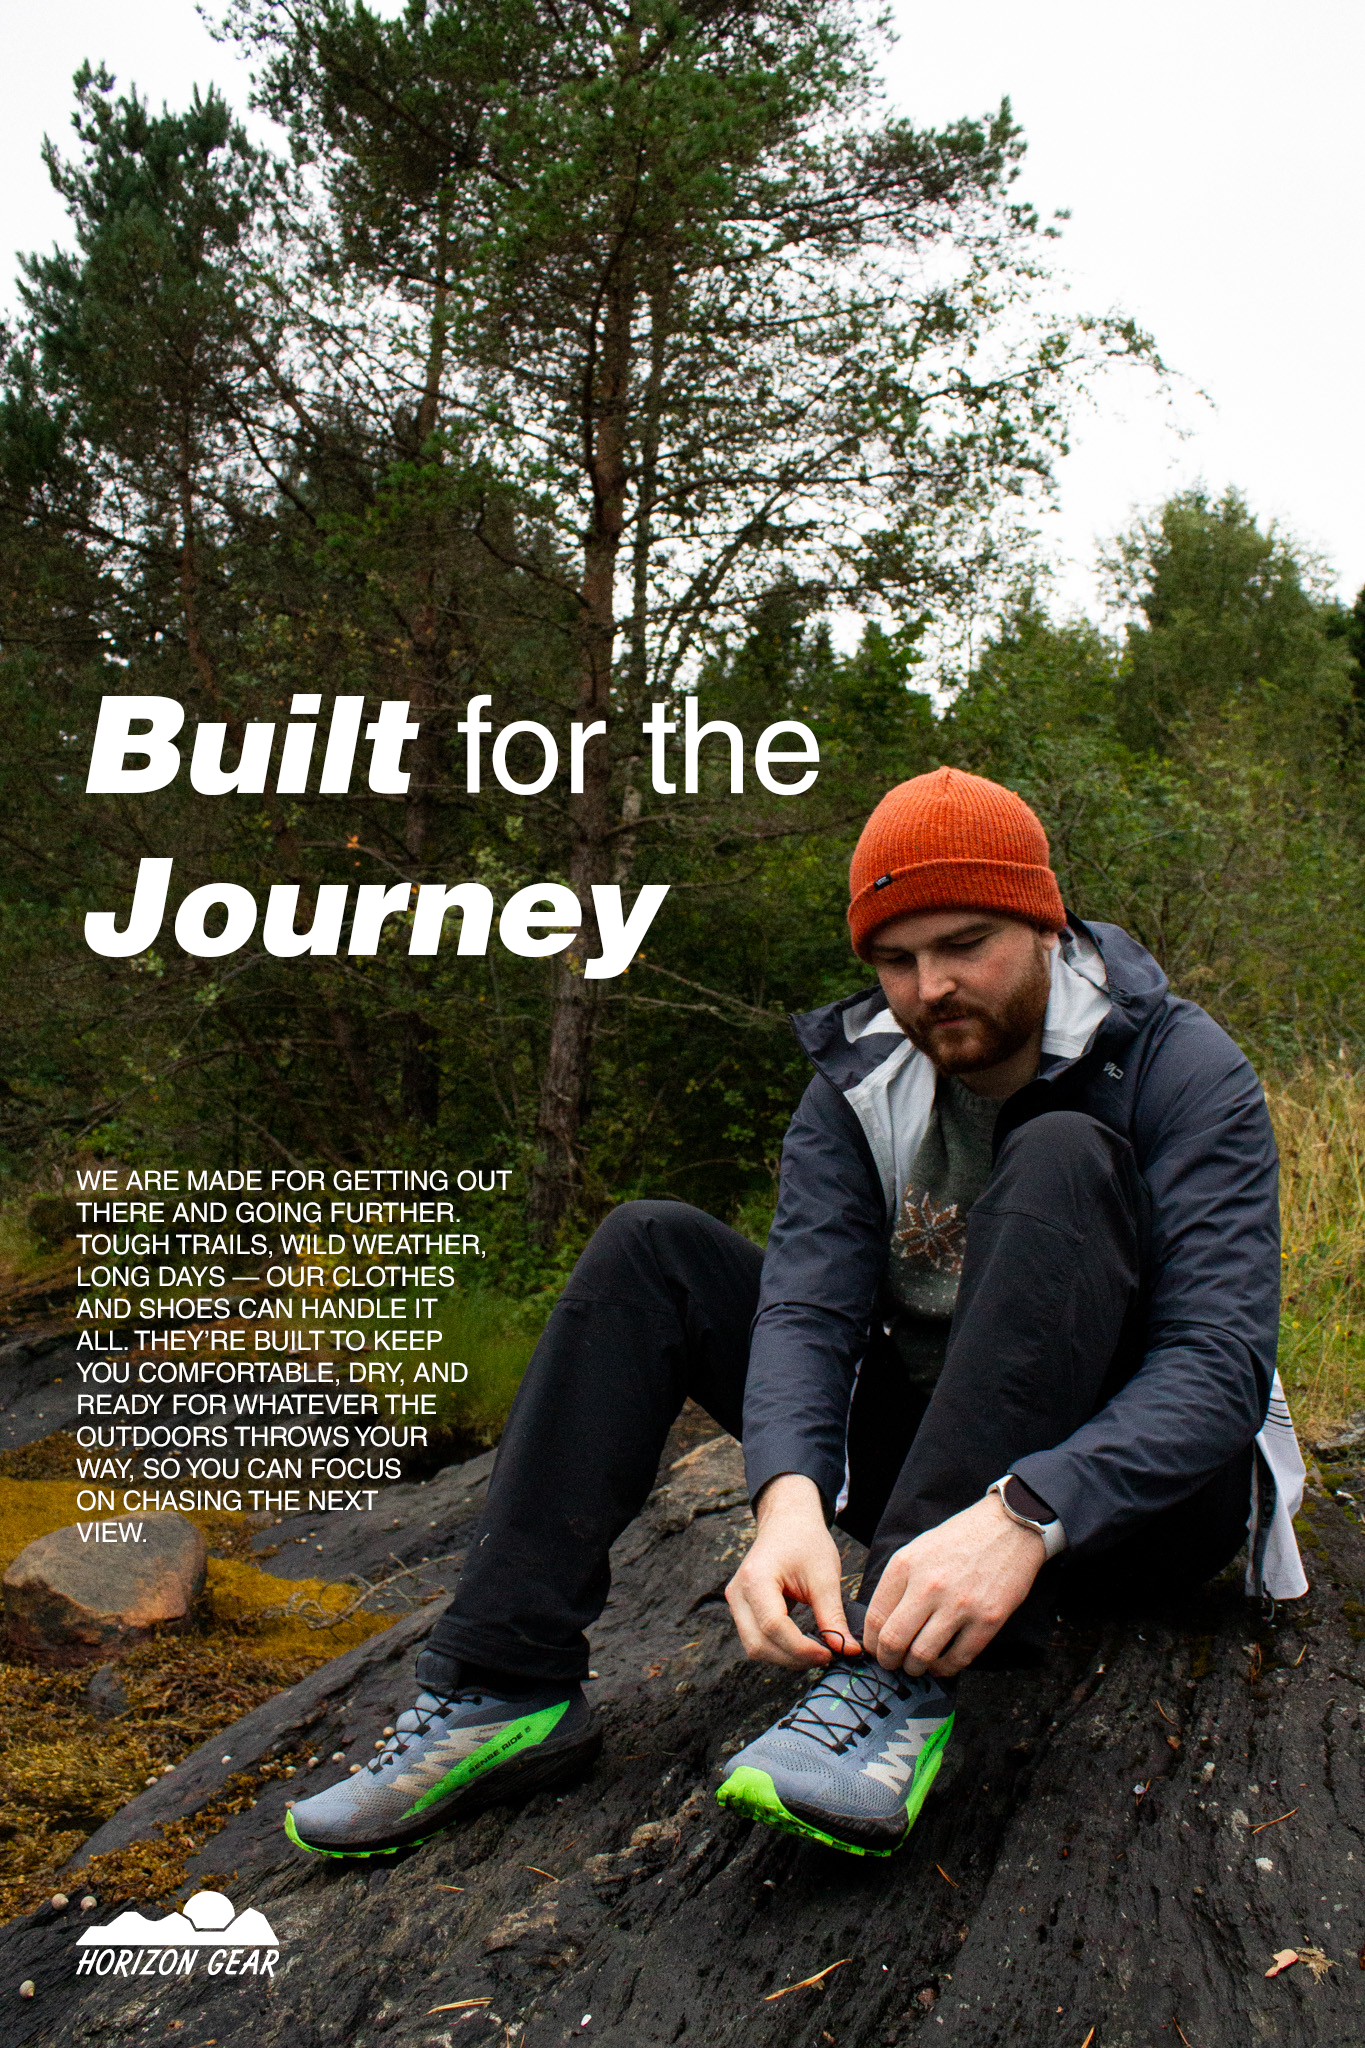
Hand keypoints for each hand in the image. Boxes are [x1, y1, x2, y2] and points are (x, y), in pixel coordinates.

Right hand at [725, 1473, 854, 1669]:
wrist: (788, 1520)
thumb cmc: (806, 1540)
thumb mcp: (825, 1577)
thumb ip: (833, 1617)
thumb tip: (849, 1651)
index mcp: (756, 1579)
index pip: (774, 1627)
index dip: (802, 1648)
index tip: (829, 1654)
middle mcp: (738, 1592)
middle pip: (758, 1644)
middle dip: (793, 1658)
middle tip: (825, 1656)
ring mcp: (736, 1601)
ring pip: (754, 1647)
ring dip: (785, 1657)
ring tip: (815, 1650)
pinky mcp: (741, 1608)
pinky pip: (755, 1639)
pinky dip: (778, 1648)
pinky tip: (802, 1643)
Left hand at [862, 1493, 1045, 1678]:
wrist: (1008, 1527)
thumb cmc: (960, 1538)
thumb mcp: (918, 1548)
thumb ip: (899, 1583)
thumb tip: (882, 1622)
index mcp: (905, 1565)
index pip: (875, 1618)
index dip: (871, 1642)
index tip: (875, 1649)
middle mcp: (929, 1586)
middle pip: (894, 1641)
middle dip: (889, 1660)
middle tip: (892, 1664)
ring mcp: (959, 1604)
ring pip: (923, 1656)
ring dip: (915, 1668)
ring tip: (916, 1665)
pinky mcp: (987, 1620)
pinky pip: (958, 1659)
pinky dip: (945, 1669)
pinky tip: (941, 1664)